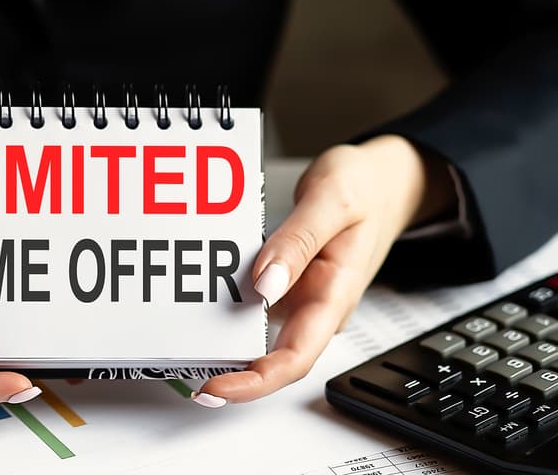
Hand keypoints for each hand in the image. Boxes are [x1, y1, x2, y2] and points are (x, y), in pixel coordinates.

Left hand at [191, 135, 456, 407]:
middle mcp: (318, 306)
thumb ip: (298, 242)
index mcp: (335, 294)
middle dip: (231, 376)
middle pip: (274, 359)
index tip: (216, 388)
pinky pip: (255, 307)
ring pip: (261, 337)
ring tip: (184, 349)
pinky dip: (226, 313)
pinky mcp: (290, 285)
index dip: (254, 382)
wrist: (386, 181)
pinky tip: (199, 308)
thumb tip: (265, 284)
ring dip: (225, 350)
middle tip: (187, 376)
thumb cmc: (365, 188)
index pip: (296, 358)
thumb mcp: (332, 200)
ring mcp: (304, 298)